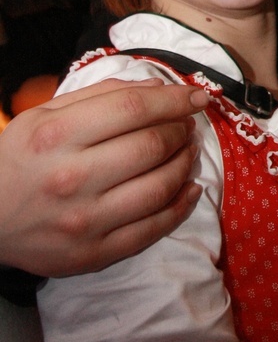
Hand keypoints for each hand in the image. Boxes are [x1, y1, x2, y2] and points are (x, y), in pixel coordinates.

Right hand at [0, 78, 209, 275]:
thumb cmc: (18, 160)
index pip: (133, 108)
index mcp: (56, 135)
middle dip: (180, 130)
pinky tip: (189, 188)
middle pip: (151, 145)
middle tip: (187, 125)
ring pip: (159, 186)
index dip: (173, 99)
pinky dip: (181, 206)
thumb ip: (100, 95)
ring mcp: (84, 220)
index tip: (196, 95)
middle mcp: (71, 178)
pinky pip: (153, 229)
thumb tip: (156, 87)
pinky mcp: (94, 254)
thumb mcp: (44, 115)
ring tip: (188, 151)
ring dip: (185, 164)